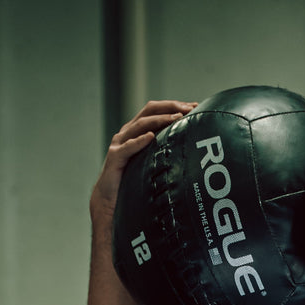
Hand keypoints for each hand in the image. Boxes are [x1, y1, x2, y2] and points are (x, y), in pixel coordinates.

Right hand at [91, 99, 196, 215]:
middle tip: (188, 108)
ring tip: (176, 118)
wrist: (110, 199)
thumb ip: (164, 152)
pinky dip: (139, 141)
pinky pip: (128, 147)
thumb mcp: (151, 162)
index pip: (156, 110)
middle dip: (170, 107)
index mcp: (137, 131)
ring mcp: (120, 143)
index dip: (174, 106)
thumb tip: (190, 149)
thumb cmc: (133, 181)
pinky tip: (150, 137)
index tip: (194, 106)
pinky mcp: (115, 157)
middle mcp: (128, 132)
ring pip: (140, 125)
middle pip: (149, 111)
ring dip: (159, 120)